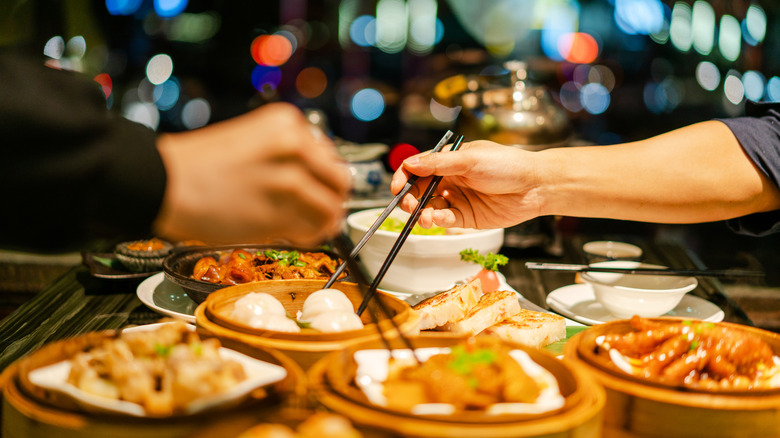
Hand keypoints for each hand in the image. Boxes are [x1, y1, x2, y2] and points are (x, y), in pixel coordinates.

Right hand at [153, 102, 350, 245]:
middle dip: (332, 199)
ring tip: (304, 226)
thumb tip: (318, 181)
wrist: (163, 182)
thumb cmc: (201, 165)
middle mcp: (294, 147)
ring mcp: (289, 180)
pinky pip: (312, 230)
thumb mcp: (252, 141)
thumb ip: (288, 155)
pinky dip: (308, 236)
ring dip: (323, 223)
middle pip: (340, 182)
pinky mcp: (279, 213)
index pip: (330, 156)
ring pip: (331, 209)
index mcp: (288, 124)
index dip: (324, 178)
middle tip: (319, 212)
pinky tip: (291, 234)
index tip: (315, 189)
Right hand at [391, 140, 540, 228]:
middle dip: (410, 198)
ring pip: (429, 207)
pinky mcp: (466, 217)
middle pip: (419, 190)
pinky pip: (446, 220)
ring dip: (422, 212)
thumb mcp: (471, 160)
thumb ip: (439, 164)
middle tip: (408, 205)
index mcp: (449, 160)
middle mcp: (450, 179)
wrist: (535, 187)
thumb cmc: (507, 165)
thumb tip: (410, 164)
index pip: (418, 167)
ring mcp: (457, 198)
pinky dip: (438, 221)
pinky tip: (439, 219)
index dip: (404, 177)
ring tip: (424, 216)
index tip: (396, 188)